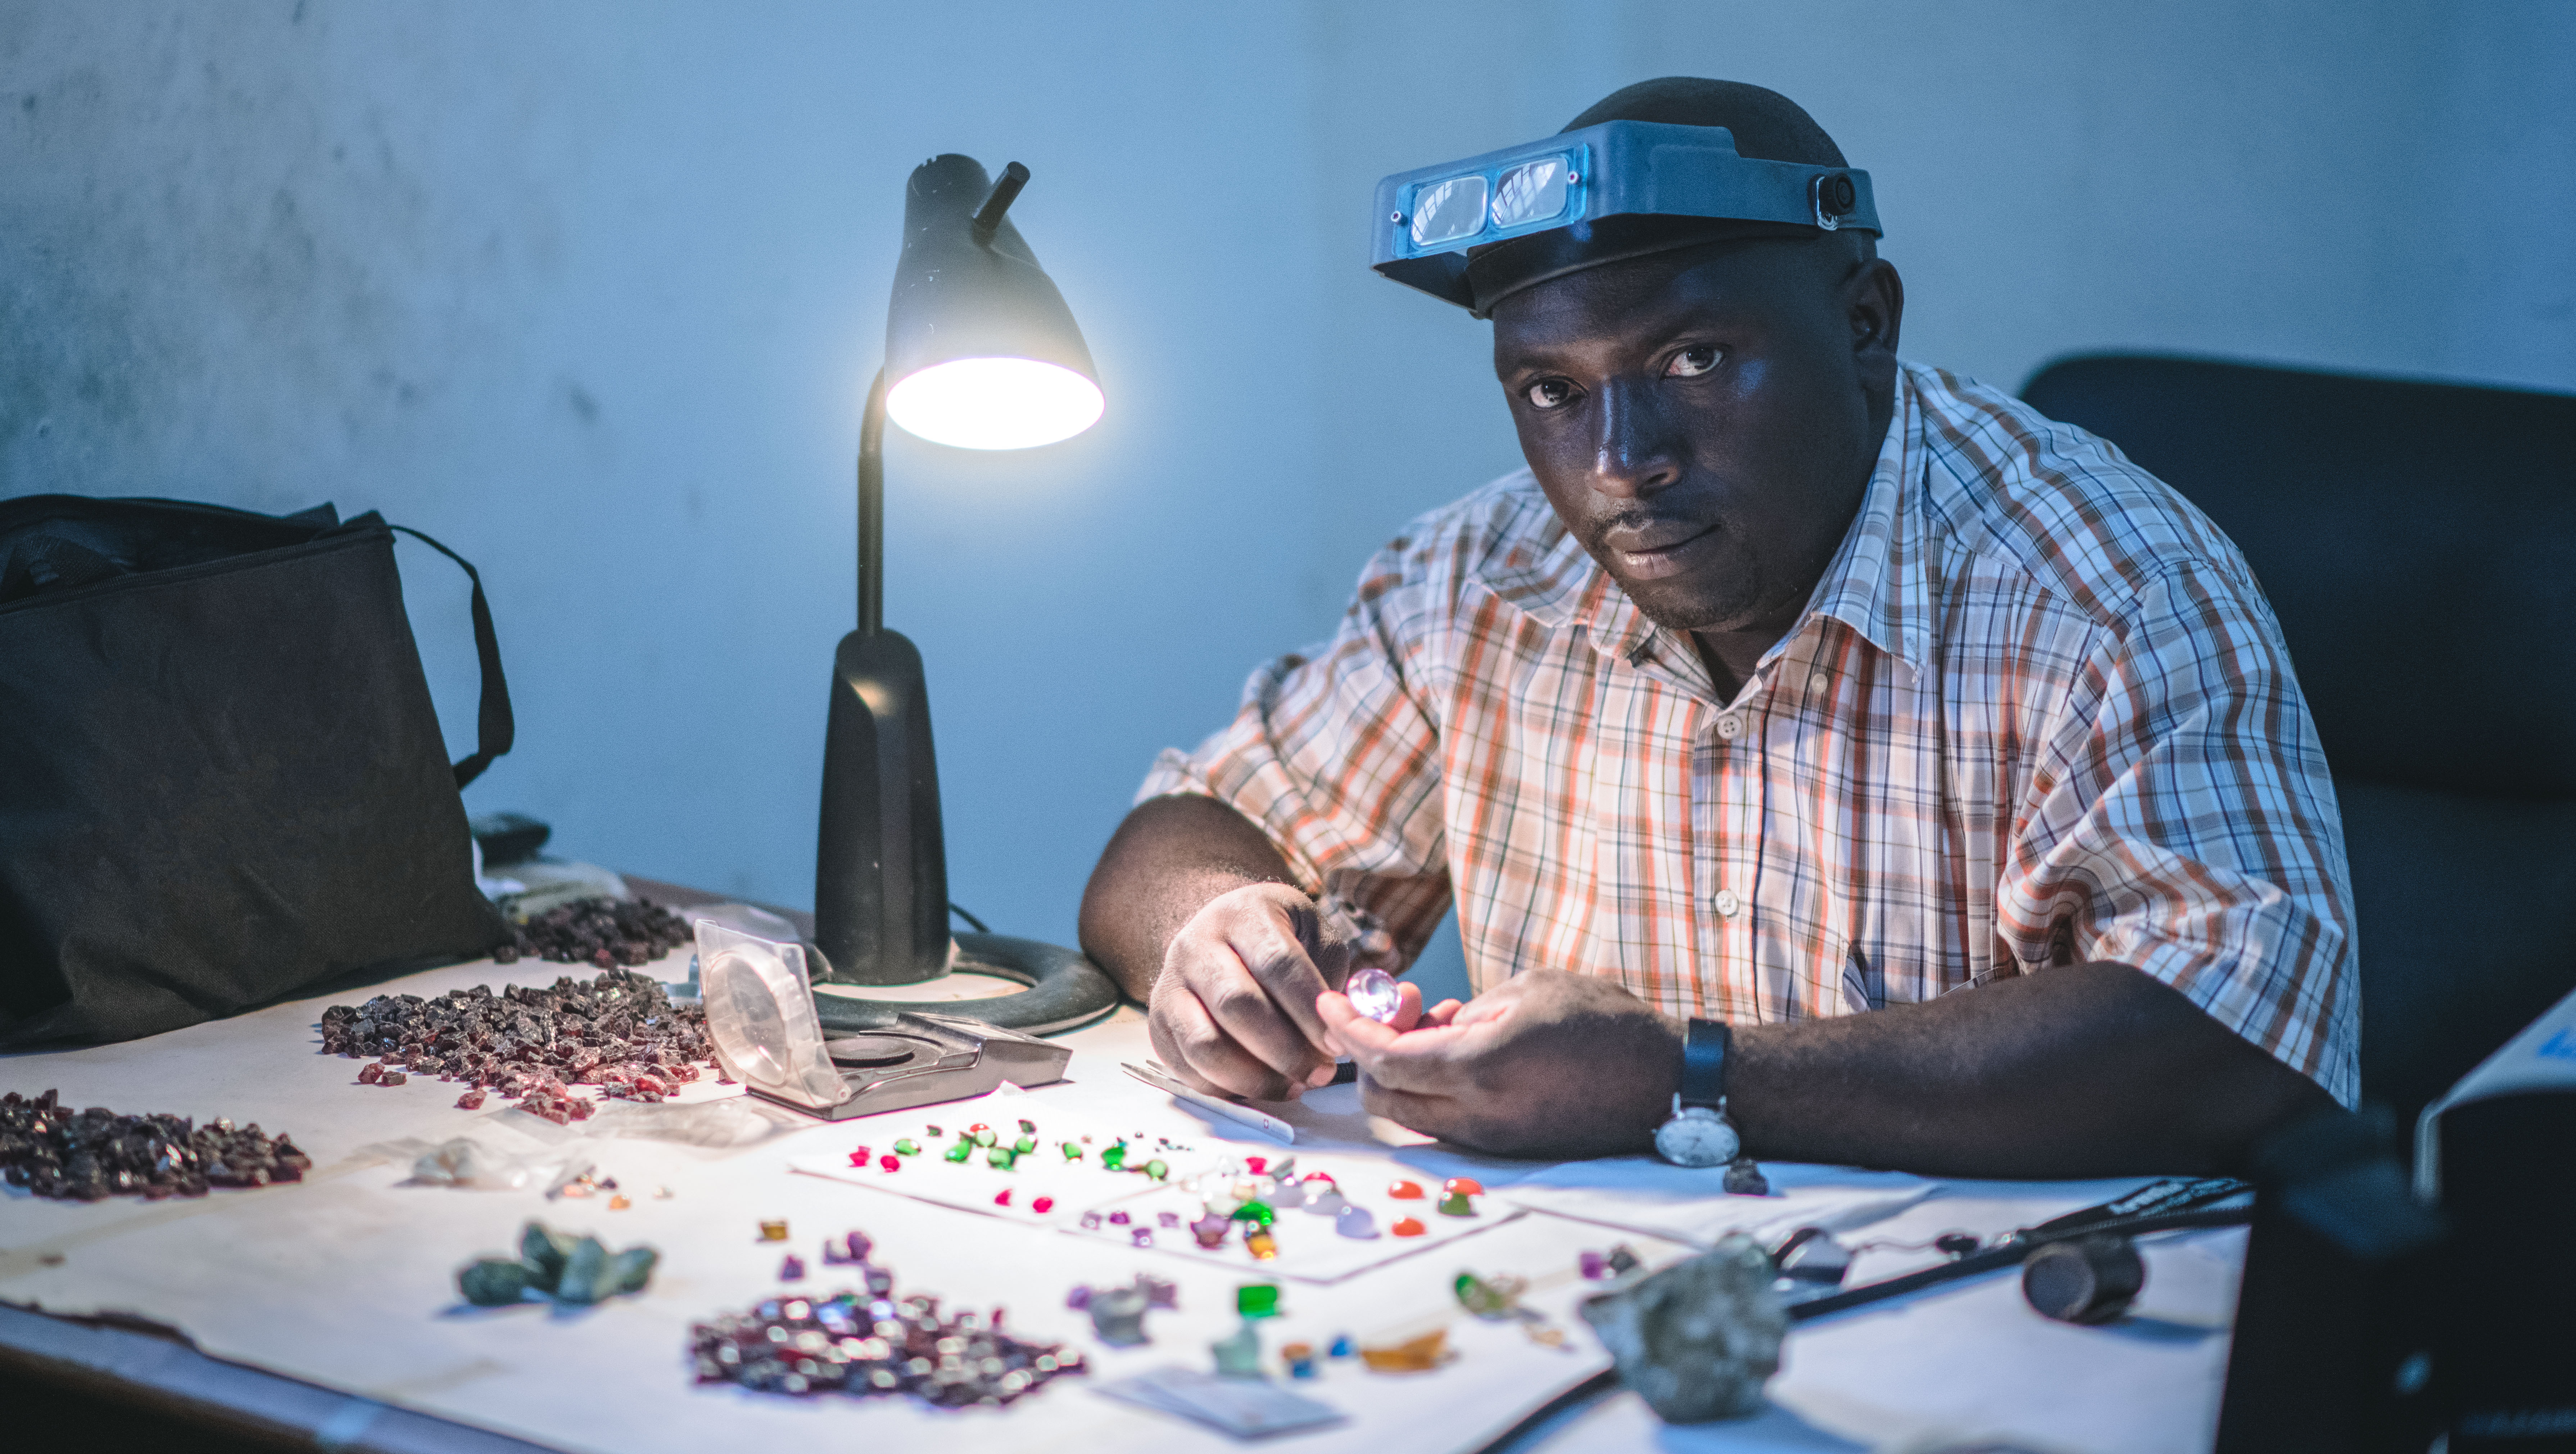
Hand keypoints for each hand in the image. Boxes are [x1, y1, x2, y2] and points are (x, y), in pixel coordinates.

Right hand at [1148, 883, 1353, 1100]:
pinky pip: (1188, 1069)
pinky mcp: (1159, 1022)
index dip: (1309, 1010)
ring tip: (1295, 1086)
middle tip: (1321, 1072)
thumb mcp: (1313, 935)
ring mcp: (1170, 984)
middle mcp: (1196, 944)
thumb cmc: (1279, 940)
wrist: (1220, 935)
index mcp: (1243, 914)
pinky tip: (1263, 1087)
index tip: (1337, 1043)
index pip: (1277, 963)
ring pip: (1205, 1045)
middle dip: (1286, 1050)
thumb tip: (1342, 1030)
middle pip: (1237, 1005)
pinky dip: (1228, 1090)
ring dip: (1256, 1078)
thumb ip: (1332, 975)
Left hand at [1317, 968, 1681, 1157]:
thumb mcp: (1527, 991)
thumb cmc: (1604, 1022)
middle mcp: (1479, 1112)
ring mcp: (1492, 1139)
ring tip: (1432, 1025)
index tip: (1330, 1002)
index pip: (1384, 1056)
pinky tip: (1458, 1053)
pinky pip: (1446, 1123)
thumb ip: (1464, 1012)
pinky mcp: (1508, 1150)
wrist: (1667, 1083)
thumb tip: (1420, 1024)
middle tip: (1395, 1008)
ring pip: (1413, 1113)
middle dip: (1370, 1051)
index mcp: (1480, 1065)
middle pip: (1385, 1094)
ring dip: (1401, 1073)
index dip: (1348, 1028)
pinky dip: (1432, 1090)